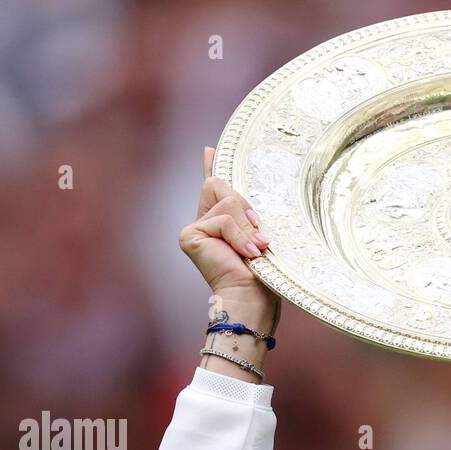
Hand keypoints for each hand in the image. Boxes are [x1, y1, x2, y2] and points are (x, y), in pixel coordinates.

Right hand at [179, 146, 279, 326]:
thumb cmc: (261, 273)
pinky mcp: (189, 235)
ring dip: (247, 227)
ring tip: (254, 251)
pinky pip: (223, 219)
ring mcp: (193, 229)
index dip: (212, 167)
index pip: (213, 189)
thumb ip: (247, 208)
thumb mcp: (257, 231)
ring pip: (227, 202)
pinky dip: (239, 236)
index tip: (210, 150)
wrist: (252, 299)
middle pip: (221, 185)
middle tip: (259, 237)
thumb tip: (245, 192)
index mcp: (220, 222)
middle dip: (245, 208)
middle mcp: (202, 223)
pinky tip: (246, 254)